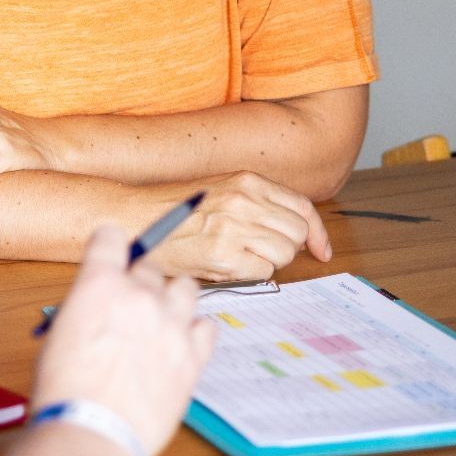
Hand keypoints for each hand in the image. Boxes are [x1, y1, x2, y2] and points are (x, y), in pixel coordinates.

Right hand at [33, 224, 217, 455]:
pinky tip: (180, 344)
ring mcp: (172, 324)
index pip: (111, 237)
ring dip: (173, 299)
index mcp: (100, 284)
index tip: (110, 257)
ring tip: (161, 321)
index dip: (109, 247)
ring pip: (186, 287)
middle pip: (149, 267)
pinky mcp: (193, 356)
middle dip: (139, 283)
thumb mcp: (62, 334)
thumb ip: (88, 308)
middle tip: (129, 308)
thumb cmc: (66, 391)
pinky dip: (195, 331)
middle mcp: (141, 295)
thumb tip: (101, 307)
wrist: (93, 432)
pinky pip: (207, 326)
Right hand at [143, 171, 332, 280]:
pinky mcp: (224, 255)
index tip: (321, 250)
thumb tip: (293, 233)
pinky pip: (264, 272)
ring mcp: (235, 227)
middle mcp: (245, 200)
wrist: (135, 218)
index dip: (316, 233)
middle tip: (260, 252)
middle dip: (286, 248)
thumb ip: (256, 204)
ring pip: (285, 254)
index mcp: (247, 181)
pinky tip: (226, 265)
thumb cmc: (174, 210)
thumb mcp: (221, 191)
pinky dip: (251, 274)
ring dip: (268, 262)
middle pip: (297, 233)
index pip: (302, 207)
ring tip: (238, 257)